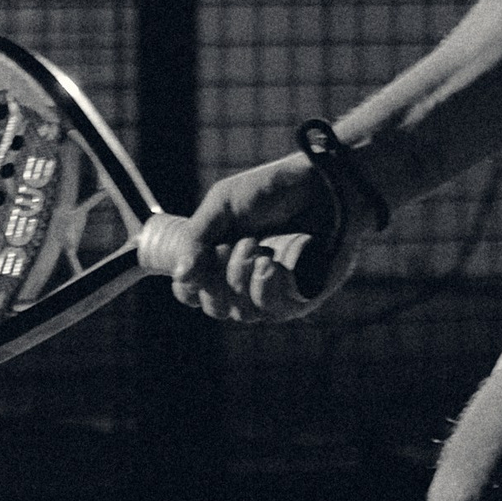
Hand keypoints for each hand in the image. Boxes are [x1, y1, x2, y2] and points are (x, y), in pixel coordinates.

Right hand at [168, 151, 364, 324]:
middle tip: (232, 246)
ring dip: (240, 278)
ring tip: (256, 247)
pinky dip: (264, 287)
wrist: (322, 186)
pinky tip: (272, 263)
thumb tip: (180, 276)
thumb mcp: (223, 204)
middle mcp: (244, 280)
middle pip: (214, 308)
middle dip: (215, 280)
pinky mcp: (299, 298)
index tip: (192, 269)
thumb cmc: (273, 190)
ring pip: (240, 314)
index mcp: (221, 258)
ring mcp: (272, 292)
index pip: (192, 294)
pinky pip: (271, 311)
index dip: (187, 288)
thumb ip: (197, 238)